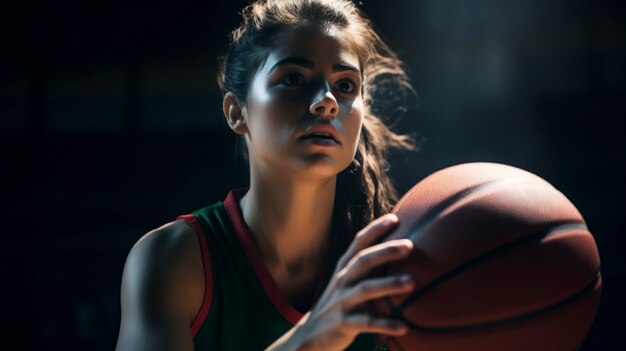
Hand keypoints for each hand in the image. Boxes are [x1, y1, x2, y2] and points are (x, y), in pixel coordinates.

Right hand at [270, 214, 413, 350]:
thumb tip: (401, 254)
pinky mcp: (342, 324)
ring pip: (365, 289)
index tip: (395, 219)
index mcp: (344, 268)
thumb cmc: (340, 303)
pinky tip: (404, 328)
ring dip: (388, 284)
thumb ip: (368, 269)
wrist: (311, 335)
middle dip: (385, 251)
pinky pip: (366, 323)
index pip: (359, 243)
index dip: (375, 229)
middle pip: (363, 261)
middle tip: (410, 245)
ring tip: (412, 282)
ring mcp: (340, 301)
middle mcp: (341, 280)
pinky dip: (385, 325)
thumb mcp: (349, 282)